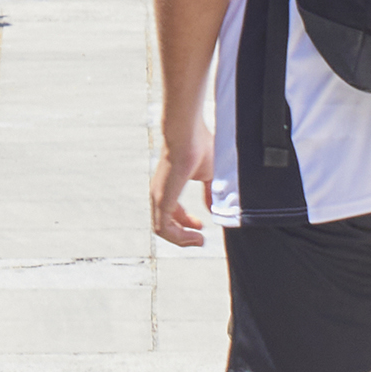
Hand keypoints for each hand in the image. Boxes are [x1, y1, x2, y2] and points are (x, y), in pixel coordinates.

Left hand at [152, 126, 213, 247]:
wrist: (187, 131)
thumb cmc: (197, 145)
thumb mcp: (208, 175)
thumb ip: (209, 193)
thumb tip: (212, 208)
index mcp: (168, 187)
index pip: (170, 213)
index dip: (185, 225)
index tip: (201, 227)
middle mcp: (159, 193)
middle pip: (165, 225)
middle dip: (184, 235)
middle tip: (200, 238)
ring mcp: (158, 196)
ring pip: (163, 230)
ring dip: (182, 239)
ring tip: (199, 240)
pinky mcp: (161, 198)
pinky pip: (164, 228)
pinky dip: (179, 237)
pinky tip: (196, 235)